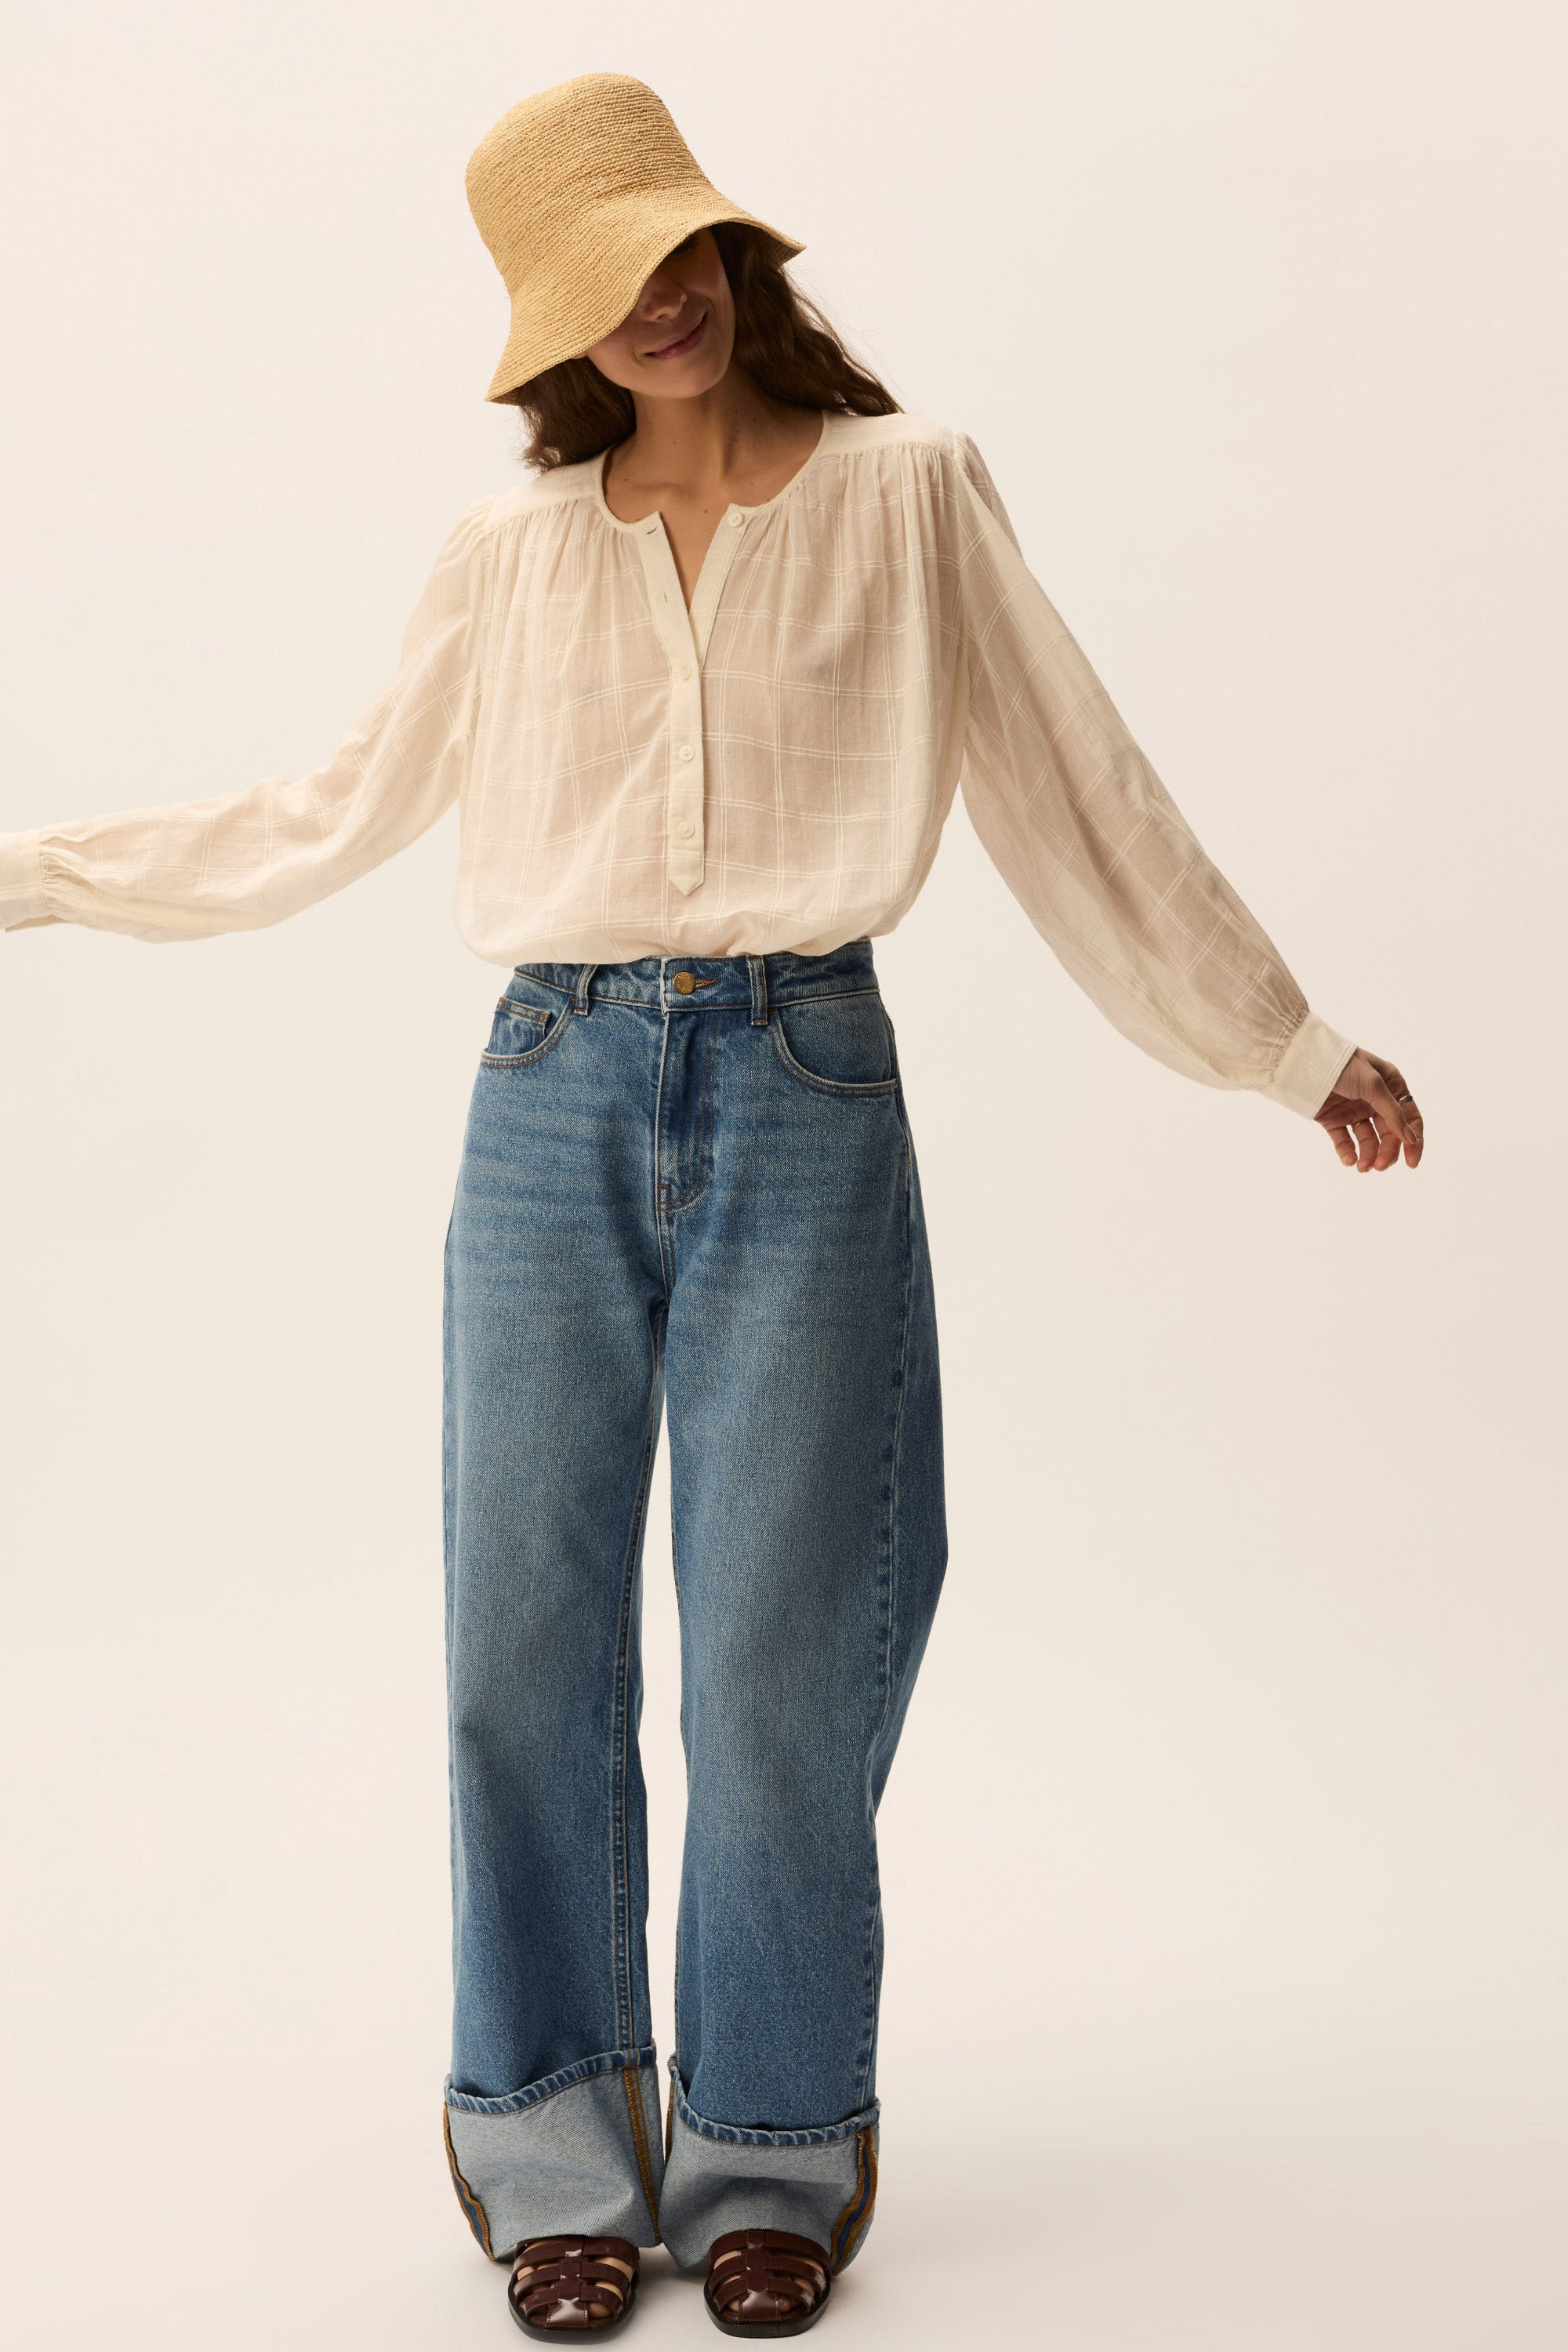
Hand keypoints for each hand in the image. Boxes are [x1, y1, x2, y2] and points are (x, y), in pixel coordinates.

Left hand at [1314, 1049, 1422, 1171]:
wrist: (1305, 1062)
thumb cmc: (1344, 1065)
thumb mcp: (1373, 1085)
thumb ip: (1392, 1113)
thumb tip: (1410, 1139)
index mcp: (1392, 1087)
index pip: (1409, 1118)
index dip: (1413, 1141)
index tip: (1411, 1163)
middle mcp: (1376, 1101)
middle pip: (1389, 1134)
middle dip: (1387, 1152)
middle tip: (1380, 1166)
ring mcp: (1354, 1111)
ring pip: (1368, 1141)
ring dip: (1368, 1155)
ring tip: (1362, 1167)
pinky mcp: (1334, 1120)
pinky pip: (1344, 1141)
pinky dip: (1348, 1153)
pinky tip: (1349, 1161)